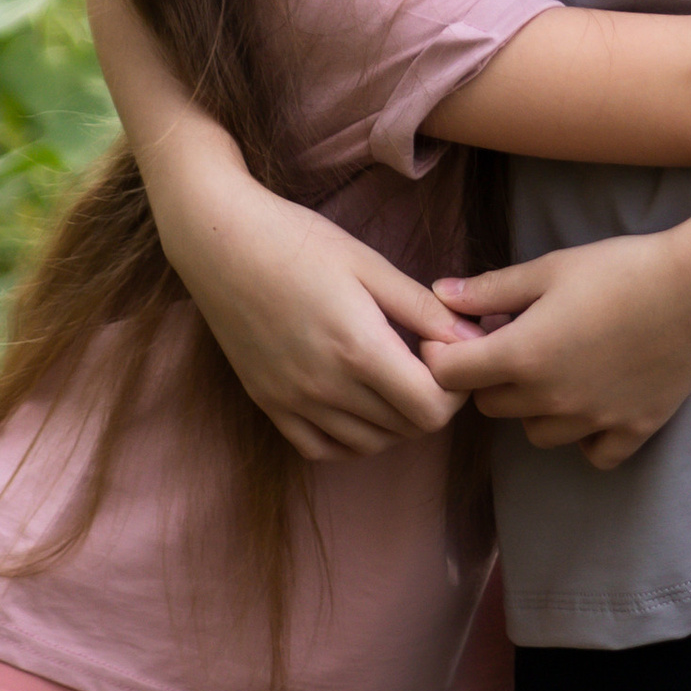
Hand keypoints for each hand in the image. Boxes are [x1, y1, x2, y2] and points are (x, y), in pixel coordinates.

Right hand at [170, 179, 463, 458]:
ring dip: (395, 421)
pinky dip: (351, 438)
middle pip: (407, 430)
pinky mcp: (269, 404)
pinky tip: (356, 405)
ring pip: (370, 444)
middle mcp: (326, 387)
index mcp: (358, 349)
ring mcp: (293, 401)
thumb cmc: (298, 241)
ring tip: (391, 378)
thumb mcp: (370, 264)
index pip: (431, 410)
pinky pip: (322, 448)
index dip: (453, 388)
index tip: (442, 352)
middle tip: (421, 361)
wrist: (219, 241)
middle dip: (430, 400)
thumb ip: (424, 310)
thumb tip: (472, 341)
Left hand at [426, 237, 690, 467]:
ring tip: (558, 369)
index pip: (451, 374)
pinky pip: (593, 453)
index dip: (446, 354)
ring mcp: (592, 421)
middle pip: (490, 405)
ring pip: (536, 432)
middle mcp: (550, 399)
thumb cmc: (622, 269)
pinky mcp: (631, 431)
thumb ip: (490, 289)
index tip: (461, 335)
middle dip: (491, 376)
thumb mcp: (550, 269)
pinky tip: (595, 401)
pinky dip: (586, 436)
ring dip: (534, 407)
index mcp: (522, 355)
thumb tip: (439, 294)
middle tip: (515, 341)